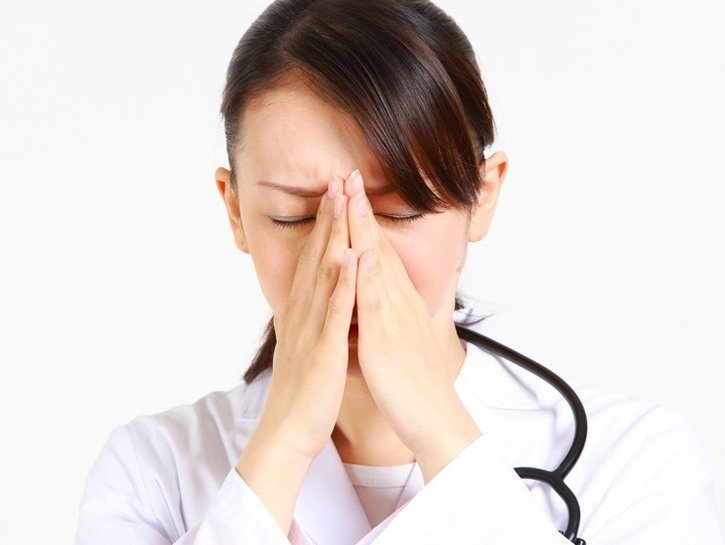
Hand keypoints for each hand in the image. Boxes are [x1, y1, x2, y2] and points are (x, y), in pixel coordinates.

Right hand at [237, 177, 355, 533]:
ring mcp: (312, 328)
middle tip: (338, 178)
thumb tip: (312, 298)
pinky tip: (356, 255)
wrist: (288, 430)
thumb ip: (309, 317)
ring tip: (345, 199)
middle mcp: (303, 311)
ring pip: (325, 273)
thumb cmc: (302, 389)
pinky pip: (337, 311)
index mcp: (301, 310)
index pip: (313, 258)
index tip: (334, 193)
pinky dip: (347, 282)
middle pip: (317, 255)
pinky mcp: (324, 349)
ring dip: (335, 235)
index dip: (324, 224)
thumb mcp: (304, 343)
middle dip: (329, 216)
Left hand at [343, 169, 481, 481]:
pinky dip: (369, 274)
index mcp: (396, 301)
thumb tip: (374, 302)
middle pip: (377, 246)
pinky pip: (377, 302)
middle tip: (349, 175)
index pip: (377, 252)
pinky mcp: (388, 338)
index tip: (350, 194)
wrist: (434, 416)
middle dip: (361, 210)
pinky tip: (362, 250)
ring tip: (351, 193)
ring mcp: (394, 316)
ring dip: (363, 227)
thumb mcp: (399, 339)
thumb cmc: (415, 383)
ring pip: (377, 263)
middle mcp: (398, 300)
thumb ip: (387, 315)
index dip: (363, 221)